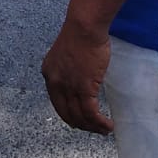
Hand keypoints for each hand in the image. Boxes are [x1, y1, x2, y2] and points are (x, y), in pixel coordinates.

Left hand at [42, 14, 112, 134]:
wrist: (84, 26)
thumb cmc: (80, 33)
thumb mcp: (66, 54)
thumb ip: (69, 69)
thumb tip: (79, 78)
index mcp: (49, 74)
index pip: (58, 103)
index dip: (69, 115)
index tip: (80, 121)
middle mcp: (56, 84)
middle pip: (67, 114)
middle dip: (82, 125)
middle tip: (94, 129)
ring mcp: (69, 87)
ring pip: (80, 116)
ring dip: (93, 127)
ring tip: (104, 130)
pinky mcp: (84, 88)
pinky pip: (91, 112)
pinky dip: (99, 122)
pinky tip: (107, 125)